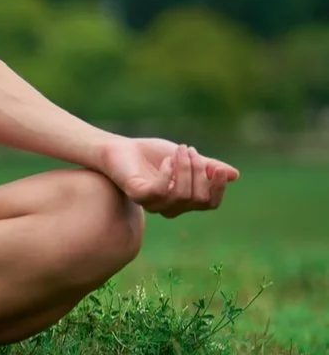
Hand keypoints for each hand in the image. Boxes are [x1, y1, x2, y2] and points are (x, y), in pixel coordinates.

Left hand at [97, 137, 239, 217]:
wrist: (119, 148)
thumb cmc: (151, 155)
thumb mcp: (185, 159)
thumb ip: (207, 167)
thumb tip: (234, 175)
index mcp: (183, 200)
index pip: (210, 203)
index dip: (218, 188)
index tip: (219, 169)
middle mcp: (170, 207)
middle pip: (198, 198)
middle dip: (198, 171)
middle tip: (188, 149)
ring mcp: (153, 203)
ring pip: (182, 195)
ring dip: (184, 168)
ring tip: (179, 149)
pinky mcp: (138, 195)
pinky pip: (161, 191)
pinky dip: (168, 173)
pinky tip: (166, 160)